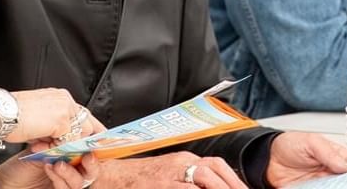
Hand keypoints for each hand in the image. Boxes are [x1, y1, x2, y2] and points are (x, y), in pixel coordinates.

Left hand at [0, 148, 97, 188]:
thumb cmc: (18, 163)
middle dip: (92, 162)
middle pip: (91, 167)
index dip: (99, 144)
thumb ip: (58, 139)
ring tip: (58, 161)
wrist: (1, 182)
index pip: (91, 147)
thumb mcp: (39, 145)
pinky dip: (59, 177)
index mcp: (69, 151)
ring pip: (81, 181)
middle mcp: (69, 166)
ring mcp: (63, 180)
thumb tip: (76, 129)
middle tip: (86, 155)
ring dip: (71, 170)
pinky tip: (49, 166)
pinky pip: (66, 188)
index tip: (101, 141)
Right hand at [8, 89, 105, 143]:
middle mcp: (64, 99)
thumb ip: (54, 127)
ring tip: (53, 148)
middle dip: (82, 139)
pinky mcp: (61, 121)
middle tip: (78, 149)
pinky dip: (60, 149)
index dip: (91, 127)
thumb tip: (64, 142)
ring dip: (68, 145)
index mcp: (59, 96)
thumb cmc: (12, 116)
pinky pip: (69, 142)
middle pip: (85, 123)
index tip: (102, 136)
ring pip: (79, 134)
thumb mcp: (38, 120)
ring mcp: (65, 109)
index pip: (82, 113)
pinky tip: (45, 147)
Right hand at [97, 153, 247, 188]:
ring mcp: (169, 177)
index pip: (217, 166)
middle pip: (213, 170)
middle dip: (231, 185)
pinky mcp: (160, 186)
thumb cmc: (142, 179)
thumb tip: (215, 183)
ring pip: (201, 179)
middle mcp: (179, 164)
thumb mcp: (170, 172)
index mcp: (184, 160)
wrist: (112, 175)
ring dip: (218, 187)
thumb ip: (191, 178)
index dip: (234, 180)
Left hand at [265, 132, 346, 186]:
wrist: (268, 159)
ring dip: (342, 186)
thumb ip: (329, 153)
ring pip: (341, 188)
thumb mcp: (310, 142)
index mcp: (338, 156)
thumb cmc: (289, 144)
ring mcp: (325, 184)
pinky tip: (322, 186)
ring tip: (330, 183)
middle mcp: (334, 172)